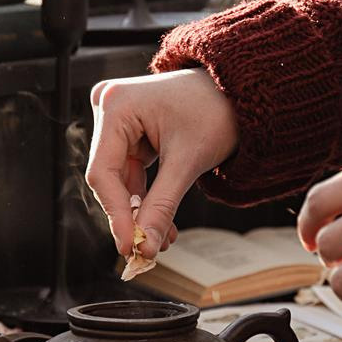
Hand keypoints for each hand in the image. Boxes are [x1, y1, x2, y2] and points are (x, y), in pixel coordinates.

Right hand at [86, 68, 239, 257]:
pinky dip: (145, 197)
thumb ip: (162, 206)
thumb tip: (144, 247)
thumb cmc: (216, 111)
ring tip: (162, 240)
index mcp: (117, 105)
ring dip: (140, 210)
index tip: (129, 247)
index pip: (103, 172)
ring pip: (119, 179)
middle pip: (108, 177)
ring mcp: (117, 119)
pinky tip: (162, 223)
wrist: (238, 92)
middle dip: (131, 215)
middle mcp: (109, 106)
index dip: (116, 214)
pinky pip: (130, 172)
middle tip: (146, 250)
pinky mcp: (128, 131)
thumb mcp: (188, 162)